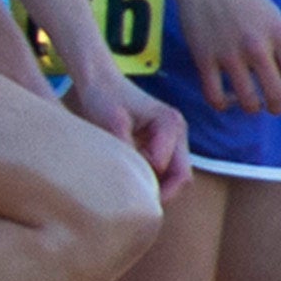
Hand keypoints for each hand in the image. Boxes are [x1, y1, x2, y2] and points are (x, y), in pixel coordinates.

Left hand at [66, 62, 192, 201]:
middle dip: (159, 192)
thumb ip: (127, 149)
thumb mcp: (112, 124)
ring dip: (154, 185)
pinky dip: (149, 178)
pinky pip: (164, 170)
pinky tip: (127, 176)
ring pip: (174, 176)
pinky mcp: (163, 143)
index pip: (175, 172)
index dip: (152, 184)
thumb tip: (135, 179)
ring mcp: (174, 138)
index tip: (124, 184)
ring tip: (125, 184)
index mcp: (171, 124)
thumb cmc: (104, 98)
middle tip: (129, 198)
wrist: (99, 82)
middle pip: (181, 177)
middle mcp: (179, 131)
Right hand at [167, 0, 280, 114]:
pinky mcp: (203, 57)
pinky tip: (225, 98)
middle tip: (273, 106)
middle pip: (276, 96)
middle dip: (277, 108)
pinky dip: (223, 104)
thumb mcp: (272, 15)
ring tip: (249, 100)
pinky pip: (215, 96)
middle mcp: (257, 46)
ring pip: (247, 102)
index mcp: (279, 34)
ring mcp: (229, 53)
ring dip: (251, 107)